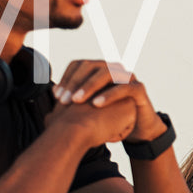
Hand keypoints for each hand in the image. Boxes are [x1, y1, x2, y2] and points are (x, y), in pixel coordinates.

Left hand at [47, 60, 164, 144]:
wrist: (137, 128)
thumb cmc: (111, 117)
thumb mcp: (90, 109)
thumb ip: (75, 102)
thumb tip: (52, 100)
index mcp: (99, 70)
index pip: (79, 64)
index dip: (66, 77)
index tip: (56, 95)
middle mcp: (113, 69)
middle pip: (90, 66)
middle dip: (74, 82)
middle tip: (63, 100)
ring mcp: (127, 77)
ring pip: (106, 73)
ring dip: (89, 85)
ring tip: (77, 100)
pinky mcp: (139, 89)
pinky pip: (124, 87)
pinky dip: (109, 95)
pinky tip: (96, 104)